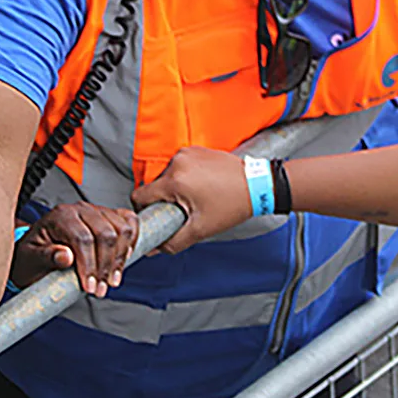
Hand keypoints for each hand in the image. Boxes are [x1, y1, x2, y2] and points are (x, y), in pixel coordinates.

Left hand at [10, 203, 137, 296]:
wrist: (36, 253)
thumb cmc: (32, 257)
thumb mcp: (31, 260)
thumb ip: (46, 257)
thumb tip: (65, 257)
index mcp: (60, 216)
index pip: (82, 238)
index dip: (89, 265)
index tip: (89, 286)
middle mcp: (80, 210)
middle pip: (105, 234)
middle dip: (105, 266)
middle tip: (100, 289)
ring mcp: (97, 212)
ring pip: (121, 229)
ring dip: (120, 258)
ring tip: (112, 280)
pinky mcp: (109, 217)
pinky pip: (129, 222)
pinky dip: (133, 240)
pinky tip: (124, 258)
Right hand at [131, 146, 250, 254]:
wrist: (257, 185)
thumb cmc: (233, 203)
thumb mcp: (201, 229)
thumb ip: (173, 242)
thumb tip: (155, 247)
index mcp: (175, 179)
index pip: (139, 195)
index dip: (144, 211)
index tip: (157, 218)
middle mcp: (177, 161)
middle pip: (155, 186)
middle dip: (164, 200)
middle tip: (184, 211)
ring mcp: (187, 153)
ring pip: (167, 176)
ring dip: (175, 189)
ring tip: (196, 199)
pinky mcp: (196, 150)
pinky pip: (180, 166)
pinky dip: (185, 178)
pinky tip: (202, 187)